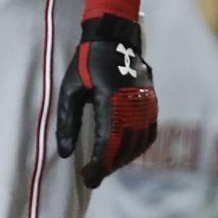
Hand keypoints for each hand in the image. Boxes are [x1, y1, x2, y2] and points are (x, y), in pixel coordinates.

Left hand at [57, 13, 156, 186]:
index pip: (108, 143)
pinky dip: (136, 149)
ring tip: (104, 166)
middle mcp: (133, 105)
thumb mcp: (70, 89)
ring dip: (121, 160)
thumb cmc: (87, 62)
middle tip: (91, 176)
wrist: (115, 38)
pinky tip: (123, 153)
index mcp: (111, 101)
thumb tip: (66, 153)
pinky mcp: (152, 104)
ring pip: (137, 145)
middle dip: (108, 167)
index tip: (88, 179)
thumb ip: (66, 122)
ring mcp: (146, 105)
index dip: (99, 166)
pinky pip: (148, 135)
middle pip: (124, 148)